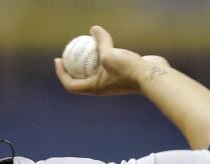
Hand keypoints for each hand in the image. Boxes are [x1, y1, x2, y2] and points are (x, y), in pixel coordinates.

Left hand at [54, 26, 170, 95]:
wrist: (151, 76)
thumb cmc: (127, 69)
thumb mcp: (109, 54)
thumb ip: (101, 41)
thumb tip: (94, 29)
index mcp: (94, 88)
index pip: (70, 84)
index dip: (61, 73)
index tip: (58, 60)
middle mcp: (101, 87)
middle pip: (80, 80)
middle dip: (71, 68)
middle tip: (67, 53)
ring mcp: (111, 82)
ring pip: (95, 72)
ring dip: (88, 61)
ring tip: (84, 46)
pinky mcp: (120, 75)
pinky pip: (107, 65)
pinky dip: (102, 56)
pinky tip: (104, 44)